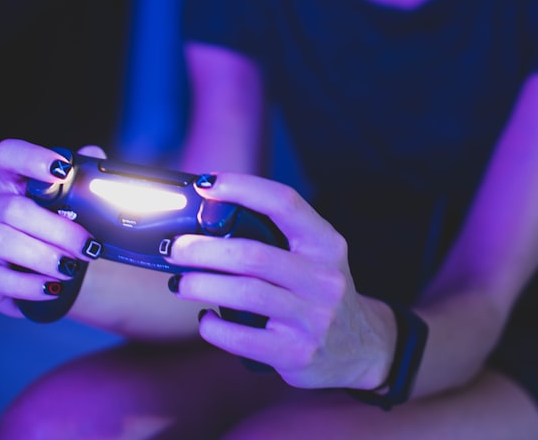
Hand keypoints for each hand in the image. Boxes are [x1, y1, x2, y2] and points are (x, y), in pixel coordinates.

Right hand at [0, 139, 99, 317]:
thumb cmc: (62, 230)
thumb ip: (85, 179)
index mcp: (14, 181)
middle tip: (88, 246)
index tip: (62, 170)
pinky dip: (28, 285)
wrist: (58, 274)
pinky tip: (52, 287)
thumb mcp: (76, 204)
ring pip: (1, 240)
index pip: (10, 155)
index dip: (32, 159)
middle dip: (57, 230)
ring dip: (42, 256)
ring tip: (71, 268)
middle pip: (13, 208)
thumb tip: (95, 157)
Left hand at [165, 173, 395, 389]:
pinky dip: (213, 327)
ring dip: (200, 285)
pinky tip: (204, 319)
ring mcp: (313, 318)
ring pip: (244, 293)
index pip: (284, 203)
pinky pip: (241, 338)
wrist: (361, 349)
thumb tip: (207, 215)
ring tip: (180, 283)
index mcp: (326, 244)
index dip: (243, 188)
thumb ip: (276, 237)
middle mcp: (324, 278)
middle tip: (176, 249)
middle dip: (202, 249)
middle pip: (251, 254)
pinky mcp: (297, 353)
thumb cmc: (320, 292)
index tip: (206, 185)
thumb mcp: (315, 257)